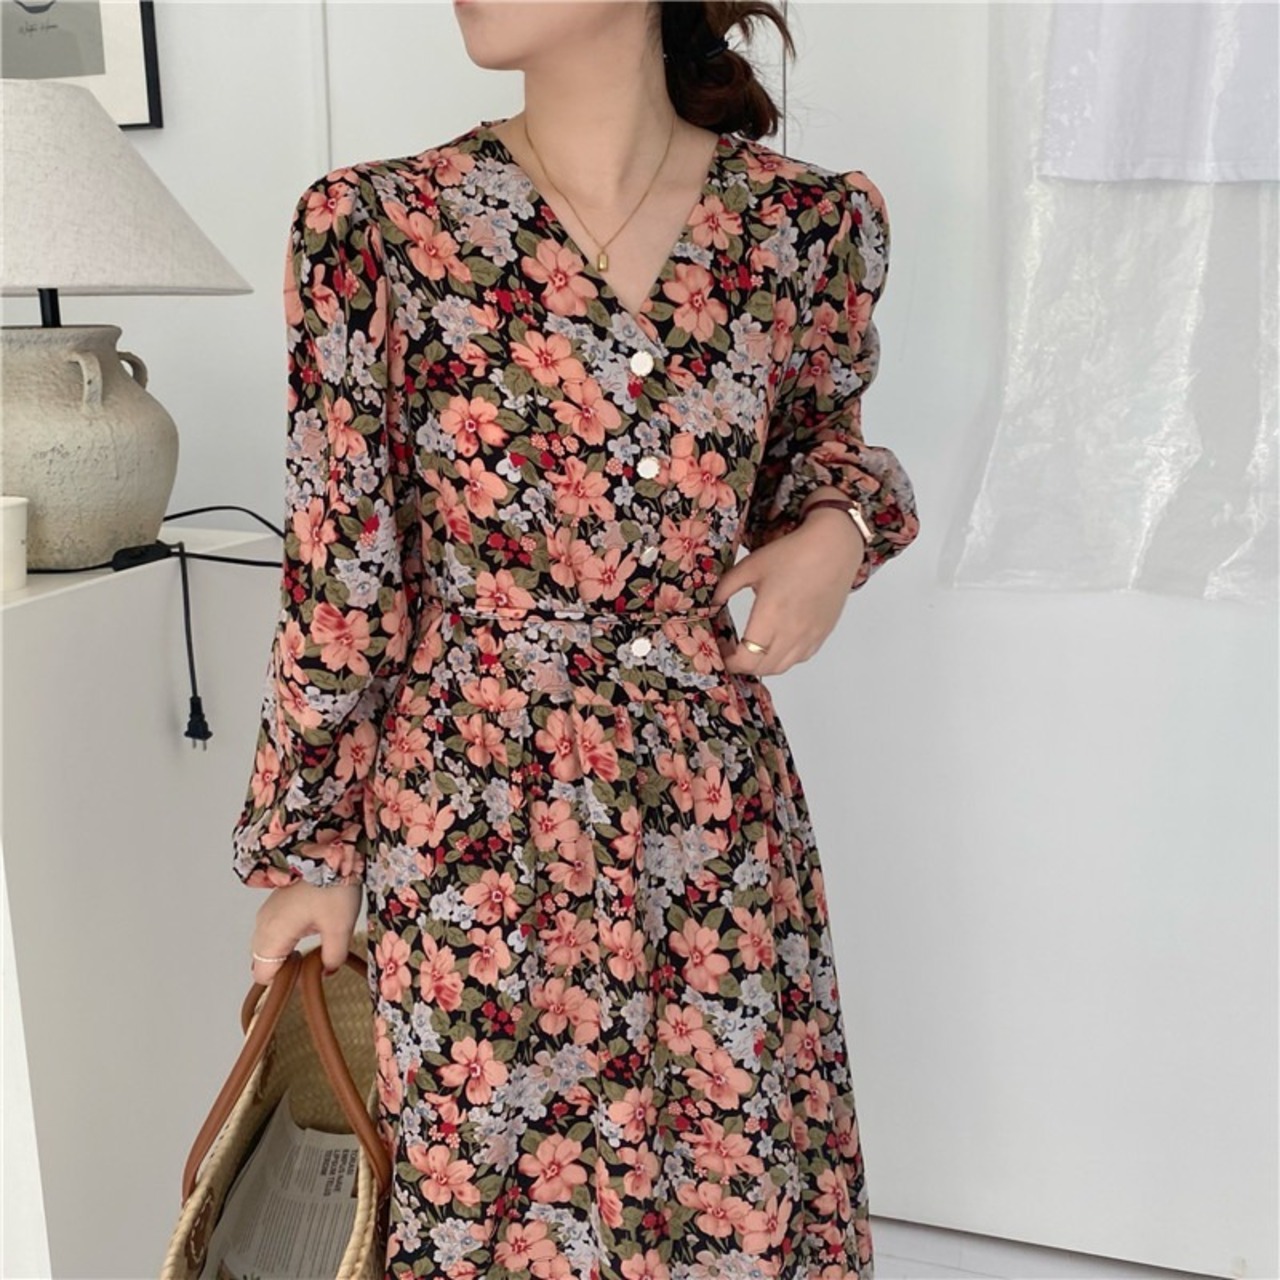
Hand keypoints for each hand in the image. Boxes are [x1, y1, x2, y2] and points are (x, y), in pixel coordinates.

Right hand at [250, 880, 362, 985]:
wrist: (331, 851)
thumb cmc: (332, 885)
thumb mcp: (340, 927)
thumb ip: (333, 957)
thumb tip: (327, 970)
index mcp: (273, 933)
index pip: (262, 975)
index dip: (281, 984)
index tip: (303, 980)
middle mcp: (264, 924)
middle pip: (263, 962)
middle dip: (283, 969)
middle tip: (310, 966)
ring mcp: (267, 912)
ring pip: (267, 946)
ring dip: (285, 953)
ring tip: (312, 948)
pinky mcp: (276, 904)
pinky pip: (273, 931)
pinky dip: (285, 939)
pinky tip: (308, 932)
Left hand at [711, 507, 865, 676]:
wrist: (833, 548)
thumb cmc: (793, 553)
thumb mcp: (751, 566)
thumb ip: (726, 587)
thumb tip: (712, 603)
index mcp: (770, 616)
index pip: (746, 659)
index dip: (730, 662)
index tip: (722, 652)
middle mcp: (791, 632)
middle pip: (762, 668)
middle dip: (743, 665)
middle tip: (732, 652)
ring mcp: (809, 636)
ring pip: (782, 667)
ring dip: (763, 664)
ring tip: (753, 650)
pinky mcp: (822, 634)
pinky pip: (800, 658)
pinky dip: (784, 658)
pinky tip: (777, 643)